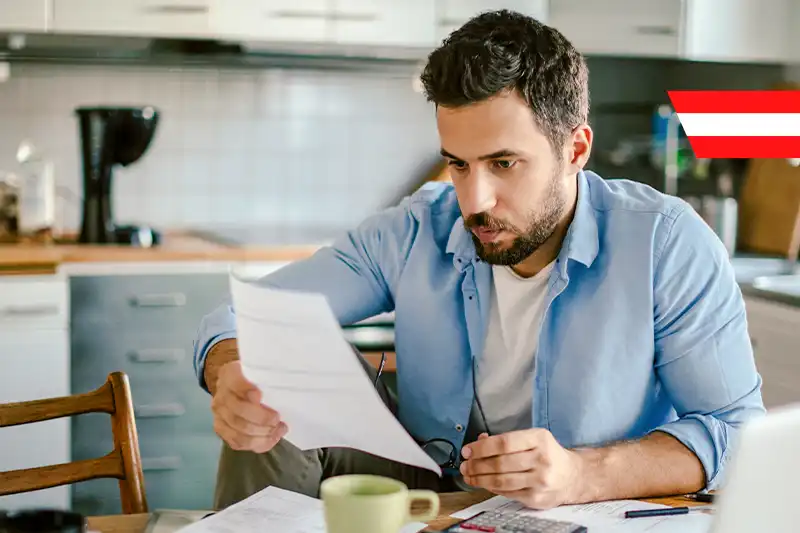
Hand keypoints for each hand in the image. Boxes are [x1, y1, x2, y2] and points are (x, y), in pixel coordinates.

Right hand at [210, 361, 287, 452]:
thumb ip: (266, 375)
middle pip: (239, 411)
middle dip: (262, 418)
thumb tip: (284, 384)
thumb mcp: (257, 369)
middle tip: (278, 419)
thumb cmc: (250, 377)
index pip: (235, 384)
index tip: (261, 395)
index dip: (246, 390)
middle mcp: (221, 397)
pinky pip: (238, 442)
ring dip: (262, 434)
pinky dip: (257, 444)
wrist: (229, 384)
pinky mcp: (221, 430)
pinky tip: (271, 439)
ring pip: (239, 430)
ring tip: (278, 430)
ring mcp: (219, 415)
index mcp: (229, 376)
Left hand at [459, 429, 583, 508]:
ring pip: (502, 480)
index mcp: (539, 439)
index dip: (481, 447)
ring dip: (480, 479)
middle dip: (476, 465)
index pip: (504, 442)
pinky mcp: (537, 498)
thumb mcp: (532, 439)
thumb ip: (506, 439)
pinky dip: (492, 488)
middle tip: (464, 465)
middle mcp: (542, 459)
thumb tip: (479, 441)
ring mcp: (540, 481)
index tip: (467, 450)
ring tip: (469, 476)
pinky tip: (484, 483)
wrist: (573, 476)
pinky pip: (507, 493)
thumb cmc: (548, 454)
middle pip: (500, 463)